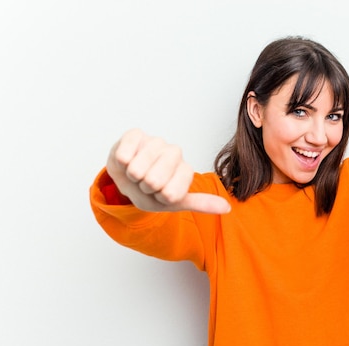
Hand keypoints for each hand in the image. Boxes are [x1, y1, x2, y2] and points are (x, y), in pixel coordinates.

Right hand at [106, 129, 230, 213]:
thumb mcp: (174, 202)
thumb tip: (227, 208)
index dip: (159, 198)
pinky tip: (128, 160)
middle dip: (144, 187)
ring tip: (137, 173)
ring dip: (132, 177)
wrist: (126, 176)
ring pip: (137, 169)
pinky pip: (124, 156)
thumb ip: (200, 204)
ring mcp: (155, 142)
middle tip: (146, 183)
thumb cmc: (151, 190)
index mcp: (186, 170)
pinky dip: (121, 164)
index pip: (170, 194)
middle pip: (153, 181)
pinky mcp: (135, 134)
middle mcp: (174, 153)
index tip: (160, 193)